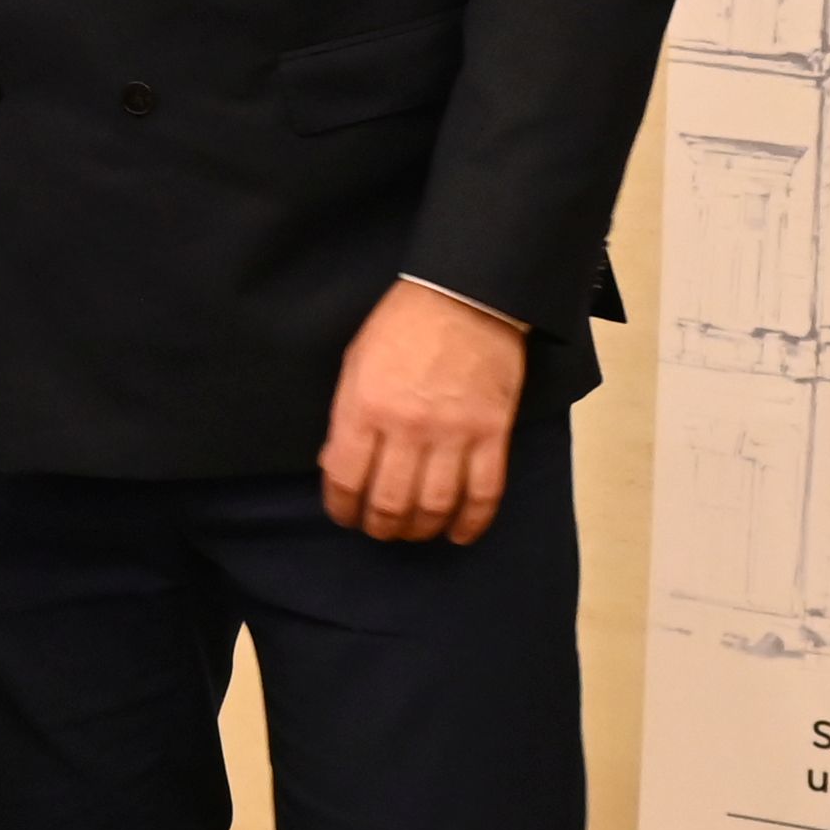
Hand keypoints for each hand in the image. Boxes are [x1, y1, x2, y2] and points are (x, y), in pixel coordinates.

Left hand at [319, 276, 528, 543]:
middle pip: (391, 503)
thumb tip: (337, 463)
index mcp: (365, 407)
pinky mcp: (493, 433)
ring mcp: (453, 433)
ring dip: (422, 529)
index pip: (346, 480)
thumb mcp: (355, 363)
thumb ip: (346, 416)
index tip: (345, 516)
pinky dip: (472, 522)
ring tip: (415, 531)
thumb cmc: (403, 324)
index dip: (343, 509)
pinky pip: (484, 493)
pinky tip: (460, 534)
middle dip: (382, 526)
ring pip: (435, 506)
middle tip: (380, 529)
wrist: (466, 295)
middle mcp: (407, 427)